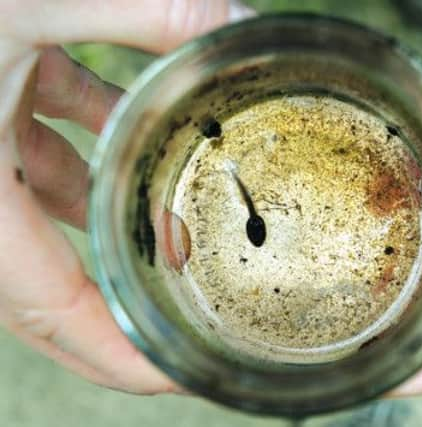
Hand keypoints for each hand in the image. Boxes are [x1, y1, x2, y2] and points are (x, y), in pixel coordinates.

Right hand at [0, 0, 252, 393]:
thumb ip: (141, 10)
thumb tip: (236, 23)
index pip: (52, 311)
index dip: (116, 355)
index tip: (175, 373)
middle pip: (50, 289)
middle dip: (119, 307)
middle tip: (186, 313)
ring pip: (53, 208)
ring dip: (118, 211)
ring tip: (180, 215)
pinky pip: (43, 145)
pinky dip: (93, 139)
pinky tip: (136, 120)